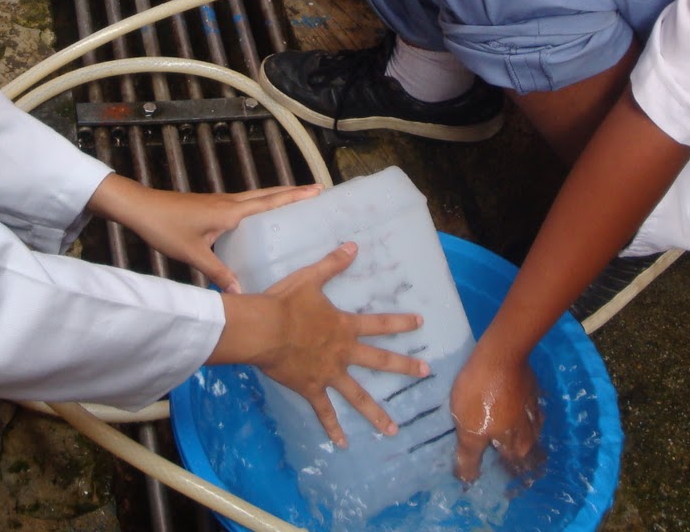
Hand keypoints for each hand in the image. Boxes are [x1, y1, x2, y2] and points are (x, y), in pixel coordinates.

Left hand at [85, 175, 322, 291]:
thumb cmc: (166, 228)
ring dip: (278, 194)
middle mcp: (229, 202)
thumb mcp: (193, 254)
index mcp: (230, 212)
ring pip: (256, 196)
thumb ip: (218, 273)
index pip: (269, 202)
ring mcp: (221, 201)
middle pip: (267, 194)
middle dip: (293, 191)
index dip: (294, 197)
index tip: (317, 190)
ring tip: (297, 197)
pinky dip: (261, 202)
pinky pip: (245, 202)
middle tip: (317, 190)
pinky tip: (261, 214)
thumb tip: (241, 292)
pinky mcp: (212, 205)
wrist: (141, 208)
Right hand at [216, 243, 428, 446]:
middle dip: (404, 366)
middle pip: (379, 360)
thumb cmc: (285, 303)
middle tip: (425, 373)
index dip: (401, 321)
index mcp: (344, 326)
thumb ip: (333, 264)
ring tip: (393, 430)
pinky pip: (324, 412)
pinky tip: (343, 444)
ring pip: (358, 396)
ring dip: (376, 413)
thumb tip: (353, 245)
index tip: (421, 322)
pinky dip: (332, 428)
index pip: (379, 323)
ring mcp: (329, 373)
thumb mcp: (310, 278)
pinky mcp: (311, 388)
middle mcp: (342, 352)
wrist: (264, 330)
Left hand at [451, 345, 544, 482]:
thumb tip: (468, 481)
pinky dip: (521, 411)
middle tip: (500, 452)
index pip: (511, 465)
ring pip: (529, 428)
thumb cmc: (481, 395)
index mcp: (514, 443)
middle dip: (514, 453)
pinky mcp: (530, 388)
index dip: (503, 470)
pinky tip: (514, 407)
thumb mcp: (468, 429)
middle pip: (523, 448)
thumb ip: (469, 456)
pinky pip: (527, 407)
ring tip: (508, 432)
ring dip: (521, 432)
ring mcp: (532, 407)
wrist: (500, 354)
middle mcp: (529, 430)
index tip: (494, 469)